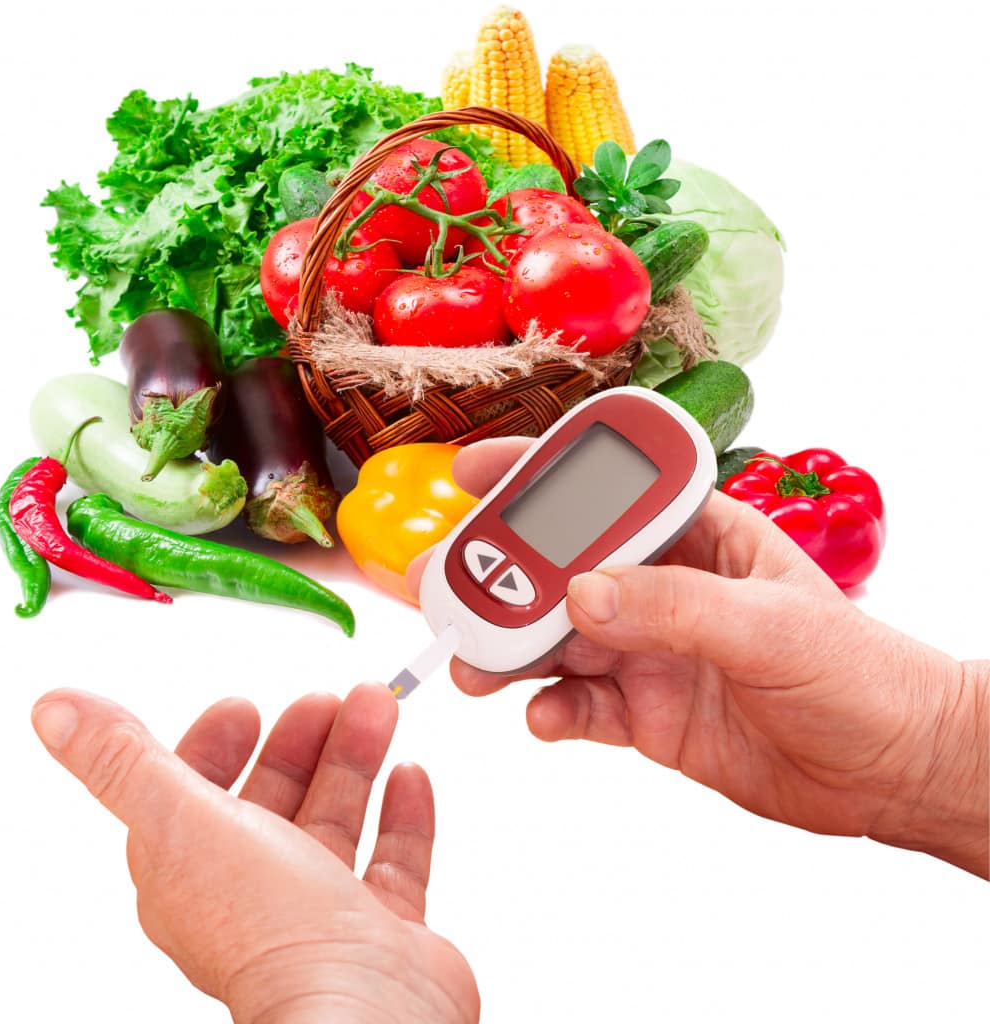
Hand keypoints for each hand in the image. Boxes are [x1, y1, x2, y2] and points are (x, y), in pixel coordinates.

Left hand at [31, 684, 479, 1023]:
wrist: (362, 1008)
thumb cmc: (269, 932)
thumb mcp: (181, 819)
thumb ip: (122, 760)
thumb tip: (55, 710)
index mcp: (195, 873)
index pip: (195, 798)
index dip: (216, 747)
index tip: (245, 707)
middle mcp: (256, 895)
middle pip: (277, 800)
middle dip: (303, 739)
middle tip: (332, 697)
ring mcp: (324, 913)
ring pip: (337, 819)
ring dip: (357, 759)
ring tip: (378, 708)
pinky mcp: (384, 928)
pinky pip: (394, 860)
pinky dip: (402, 814)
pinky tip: (409, 776)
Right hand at [409, 438, 988, 877]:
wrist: (888, 771)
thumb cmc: (859, 673)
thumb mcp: (770, 627)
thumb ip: (674, 608)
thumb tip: (583, 595)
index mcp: (698, 536)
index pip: (607, 490)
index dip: (538, 472)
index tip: (472, 472)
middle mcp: (663, 587)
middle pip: (562, 566)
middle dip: (503, 573)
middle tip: (449, 585)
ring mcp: (648, 649)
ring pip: (557, 637)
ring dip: (511, 648)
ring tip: (476, 665)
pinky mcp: (643, 711)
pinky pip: (578, 703)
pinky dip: (550, 710)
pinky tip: (542, 718)